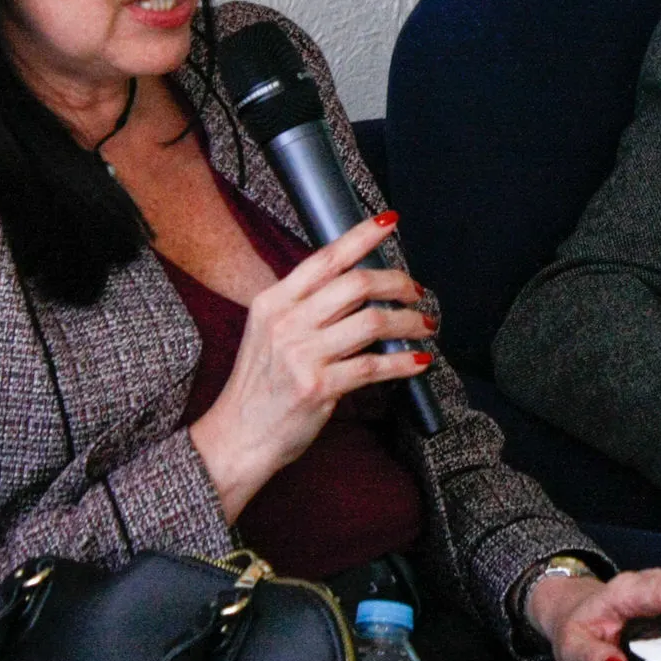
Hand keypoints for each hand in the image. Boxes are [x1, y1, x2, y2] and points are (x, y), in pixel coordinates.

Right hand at [189, 213, 434, 520]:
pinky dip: (404, 362)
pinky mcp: (320, 387)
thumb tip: (356, 287)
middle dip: (398, 283)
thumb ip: (303, 307)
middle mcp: (286, 322)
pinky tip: (418, 361)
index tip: (389, 223)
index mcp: (273, 302)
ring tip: (423, 326)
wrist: (237, 438)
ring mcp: (302, 355)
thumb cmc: (258, 387)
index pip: (325, 258)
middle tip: (416, 292)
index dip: (361, 236)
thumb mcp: (267, 333)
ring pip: (374, 322)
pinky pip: (375, 365)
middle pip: (357, 284)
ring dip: (409, 322)